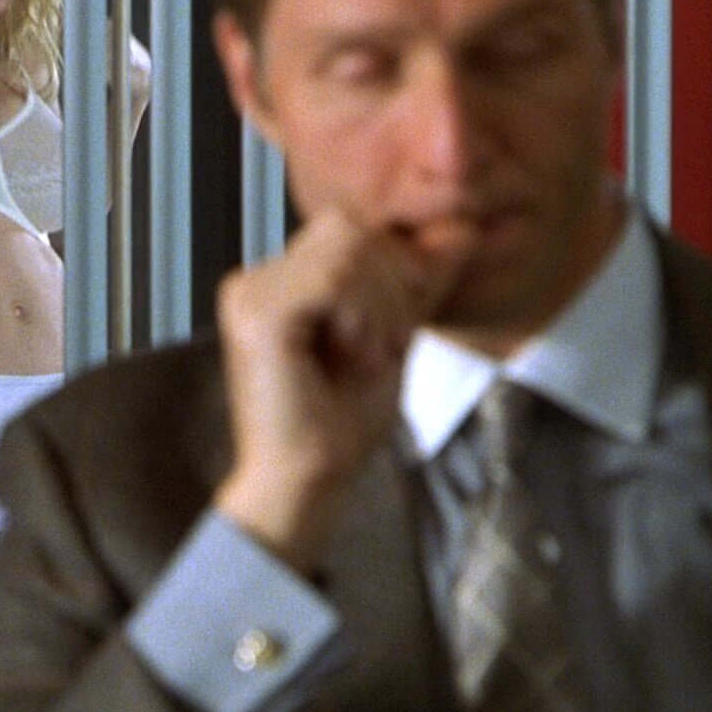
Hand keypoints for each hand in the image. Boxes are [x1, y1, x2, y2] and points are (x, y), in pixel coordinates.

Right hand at [211, 209, 459, 571]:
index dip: (390, 267)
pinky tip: (350, 356)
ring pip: (345, 248)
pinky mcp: (257, 313)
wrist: (306, 484)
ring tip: (366, 357)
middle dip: (390, 283)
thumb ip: (417, 283)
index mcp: (276, 284)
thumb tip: (463, 228)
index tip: (393, 334)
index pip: (346, 229)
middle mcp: (252, 280)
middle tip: (383, 350)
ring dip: (379, 306)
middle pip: (346, 227)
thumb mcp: (391, 336)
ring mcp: (247, 293)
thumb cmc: (340, 425)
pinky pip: (333, 277)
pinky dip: (360, 315)